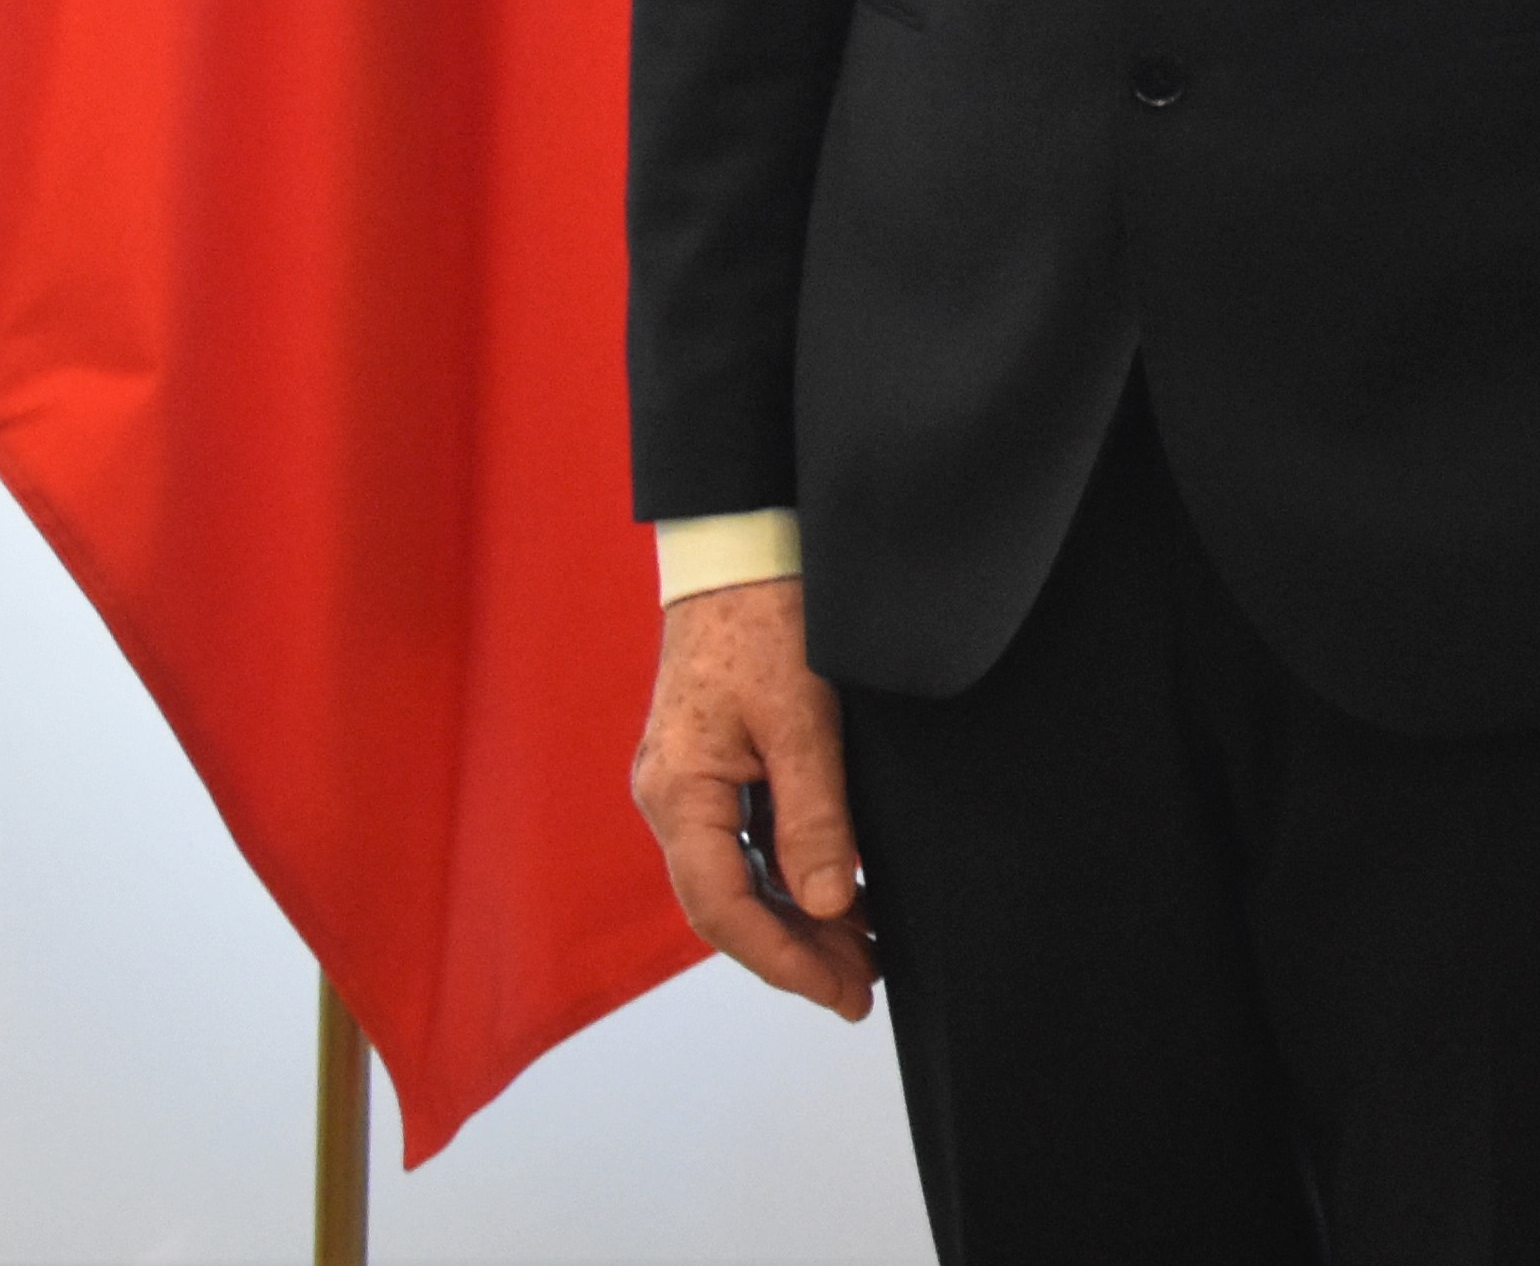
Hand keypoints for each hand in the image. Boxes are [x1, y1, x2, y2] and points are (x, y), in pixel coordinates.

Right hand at [631, 579, 873, 1016]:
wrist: (744, 547)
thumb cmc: (769, 620)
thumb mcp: (804, 718)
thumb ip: (816, 816)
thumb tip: (833, 905)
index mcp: (680, 792)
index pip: (722, 906)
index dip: (782, 959)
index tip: (840, 992)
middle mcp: (673, 797)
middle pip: (728, 904)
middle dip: (795, 953)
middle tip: (862, 991)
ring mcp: (691, 783)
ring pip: (741, 879)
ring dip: (800, 921)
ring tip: (865, 957)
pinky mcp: (717, 766)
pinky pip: (749, 843)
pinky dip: (795, 877)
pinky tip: (845, 898)